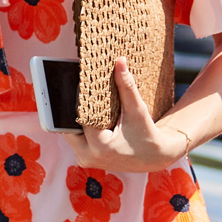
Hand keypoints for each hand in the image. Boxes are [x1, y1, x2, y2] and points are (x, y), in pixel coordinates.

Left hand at [77, 58, 191, 174]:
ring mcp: (84, 159)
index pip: (80, 115)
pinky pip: (75, 139)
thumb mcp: (137, 110)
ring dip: (75, 117)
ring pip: (68, 132)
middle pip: (68, 125)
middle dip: (73, 108)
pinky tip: (83, 112)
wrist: (153, 157)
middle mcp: (88, 156)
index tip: (81, 82)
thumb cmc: (146, 133)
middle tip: (75, 89)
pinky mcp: (84, 159)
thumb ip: (126, 86)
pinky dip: (78, 126)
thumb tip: (119, 61)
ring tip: (79, 100)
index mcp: (99, 146)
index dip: (80, 98)